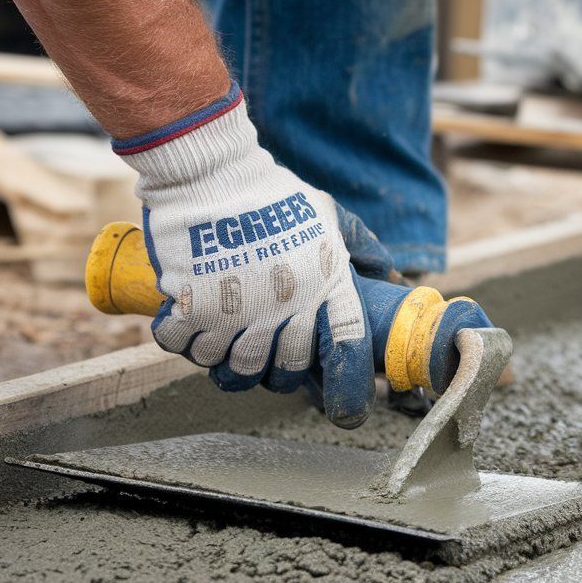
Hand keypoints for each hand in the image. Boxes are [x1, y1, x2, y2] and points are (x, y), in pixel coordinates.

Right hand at [116, 84, 373, 428]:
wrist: (212, 172)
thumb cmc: (273, 195)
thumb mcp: (330, 216)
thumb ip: (364, 249)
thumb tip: (393, 280)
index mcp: (326, 287)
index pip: (348, 353)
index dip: (351, 390)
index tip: (347, 410)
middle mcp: (285, 308)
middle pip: (286, 375)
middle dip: (280, 374)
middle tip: (269, 353)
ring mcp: (236, 313)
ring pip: (237, 372)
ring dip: (232, 363)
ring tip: (228, 338)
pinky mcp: (191, 309)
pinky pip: (189, 352)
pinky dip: (188, 345)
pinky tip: (193, 324)